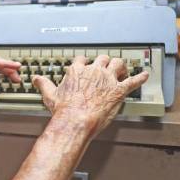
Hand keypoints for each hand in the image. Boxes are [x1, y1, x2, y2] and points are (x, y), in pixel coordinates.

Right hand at [31, 55, 148, 136]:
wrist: (76, 121)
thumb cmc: (64, 110)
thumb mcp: (50, 95)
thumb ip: (43, 84)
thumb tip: (35, 79)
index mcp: (77, 71)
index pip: (82, 59)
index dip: (85, 62)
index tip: (86, 66)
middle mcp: (94, 71)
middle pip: (102, 59)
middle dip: (104, 62)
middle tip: (106, 67)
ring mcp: (108, 80)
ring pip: (118, 63)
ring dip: (121, 66)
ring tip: (122, 69)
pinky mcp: (119, 91)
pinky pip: (133, 81)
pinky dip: (140, 78)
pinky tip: (145, 75)